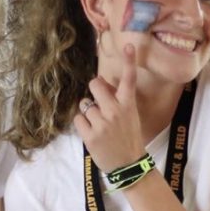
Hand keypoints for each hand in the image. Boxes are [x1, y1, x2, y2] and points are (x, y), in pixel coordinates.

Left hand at [73, 44, 145, 172]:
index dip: (129, 61)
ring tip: (98, 125)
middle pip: (95, 85)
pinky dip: (83, 125)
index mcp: (128, 105)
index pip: (129, 79)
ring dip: (88, 112)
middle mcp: (115, 111)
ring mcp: (102, 123)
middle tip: (98, 102)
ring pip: (85, 105)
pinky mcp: (90, 136)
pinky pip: (78, 120)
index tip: (129, 45)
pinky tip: (92, 133)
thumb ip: (118, 100)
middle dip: (94, 90)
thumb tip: (103, 85)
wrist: (129, 165)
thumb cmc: (129, 138)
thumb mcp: (130, 116)